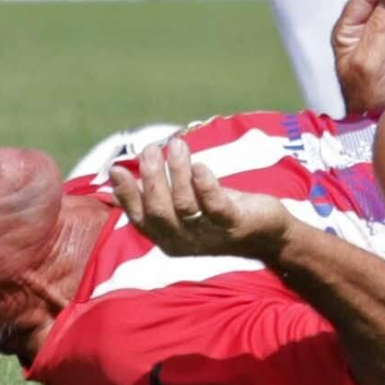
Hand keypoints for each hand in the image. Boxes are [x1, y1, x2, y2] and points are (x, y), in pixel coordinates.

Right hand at [109, 134, 293, 262]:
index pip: (140, 218)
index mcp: (168, 237)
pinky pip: (215, 206)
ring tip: (176, 145)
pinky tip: (199, 166)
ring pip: (185, 205)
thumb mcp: (185, 206)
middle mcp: (184, 240)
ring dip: (177, 173)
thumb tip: (117, 179)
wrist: (268, 233)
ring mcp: (209, 234)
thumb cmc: (219, 214)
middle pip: (159, 211)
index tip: (116, 169)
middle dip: (151, 178)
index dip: (126, 195)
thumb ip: (157, 195)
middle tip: (151, 148)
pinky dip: (205, 185)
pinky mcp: (234, 224)